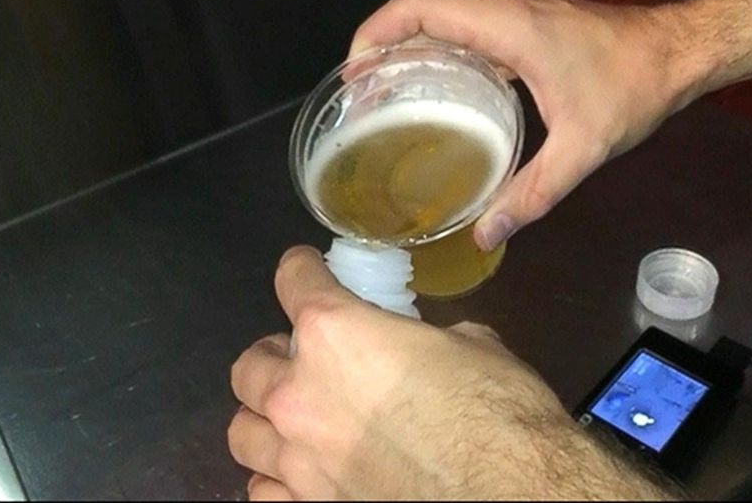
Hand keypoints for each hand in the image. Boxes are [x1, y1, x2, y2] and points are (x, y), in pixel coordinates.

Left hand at [228, 245, 677, 499]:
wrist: (509, 490)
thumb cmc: (496, 409)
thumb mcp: (473, 345)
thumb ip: (428, 338)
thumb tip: (429, 345)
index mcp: (335, 334)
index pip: (294, 282)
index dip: (302, 270)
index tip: (306, 270)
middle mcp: (298, 394)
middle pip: (249, 365)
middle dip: (275, 355)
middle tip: (305, 358)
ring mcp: (297, 460)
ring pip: (242, 432)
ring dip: (265, 418)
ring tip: (295, 418)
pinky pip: (263, 489)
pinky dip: (277, 477)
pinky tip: (303, 472)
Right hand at [350, 0, 701, 251]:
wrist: (678, 50)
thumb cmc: (632, 86)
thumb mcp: (582, 148)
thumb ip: (532, 193)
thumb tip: (486, 235)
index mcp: (505, 24)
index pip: (416, 7)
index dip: (372, 34)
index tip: (352, 79)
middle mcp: (501, 6)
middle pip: (419, 15)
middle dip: (381, 54)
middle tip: (363, 109)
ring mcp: (512, 9)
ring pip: (442, 22)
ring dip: (410, 55)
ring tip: (389, 108)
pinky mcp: (523, 20)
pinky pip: (465, 31)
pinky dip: (440, 57)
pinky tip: (439, 101)